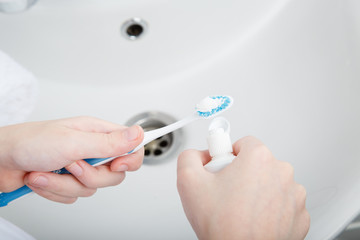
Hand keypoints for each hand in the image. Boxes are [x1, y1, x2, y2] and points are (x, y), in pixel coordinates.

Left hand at [0, 116, 143, 203]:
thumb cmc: (30, 143)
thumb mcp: (73, 142)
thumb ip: (109, 142)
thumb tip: (138, 133)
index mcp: (96, 133)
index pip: (130, 146)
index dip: (130, 159)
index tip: (116, 165)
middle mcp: (90, 150)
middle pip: (113, 174)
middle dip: (89, 176)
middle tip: (72, 166)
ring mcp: (78, 167)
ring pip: (91, 188)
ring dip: (64, 184)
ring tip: (47, 170)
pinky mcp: (67, 181)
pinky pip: (73, 196)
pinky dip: (55, 190)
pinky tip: (42, 178)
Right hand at [177, 136, 309, 239]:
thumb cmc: (223, 226)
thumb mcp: (188, 182)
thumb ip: (190, 157)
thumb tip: (199, 155)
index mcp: (259, 158)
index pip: (242, 143)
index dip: (227, 155)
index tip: (222, 167)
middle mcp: (281, 172)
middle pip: (257, 163)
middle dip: (241, 174)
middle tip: (226, 193)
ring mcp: (294, 195)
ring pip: (271, 183)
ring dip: (257, 191)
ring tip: (240, 209)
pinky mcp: (299, 215)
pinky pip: (282, 203)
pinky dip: (270, 209)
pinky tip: (254, 219)